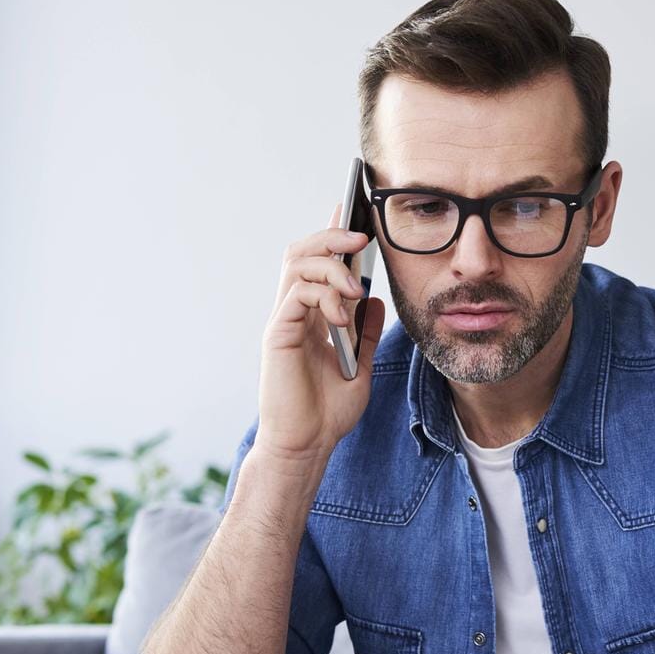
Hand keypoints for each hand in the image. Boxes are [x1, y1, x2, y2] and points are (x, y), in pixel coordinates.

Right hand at [255, 205, 385, 466]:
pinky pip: (297, 295)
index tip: (351, 208)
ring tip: (353, 282)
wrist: (308, 445)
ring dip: (329, 263)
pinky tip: (342, 314)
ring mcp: (283, 321)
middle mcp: (292, 312)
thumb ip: (365, 333)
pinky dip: (323, 295)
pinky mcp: (278, 335)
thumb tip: (376, 300)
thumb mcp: (360, 366)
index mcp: (310, 316)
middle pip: (301, 252)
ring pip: (296, 264)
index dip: (331, 233)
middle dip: (331, 236)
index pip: (316, 262)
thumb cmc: (327, 413)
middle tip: (360, 238)